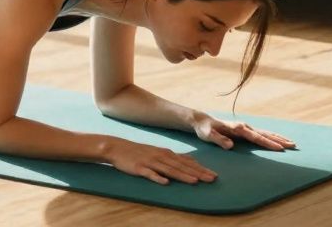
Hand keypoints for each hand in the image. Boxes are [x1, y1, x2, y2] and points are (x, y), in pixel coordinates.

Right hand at [103, 136, 217, 185]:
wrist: (117, 148)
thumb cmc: (139, 152)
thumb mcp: (158, 152)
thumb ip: (172, 158)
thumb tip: (190, 162)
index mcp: (166, 153)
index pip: (186, 162)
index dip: (200, 168)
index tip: (213, 175)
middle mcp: (160, 156)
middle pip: (181, 166)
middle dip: (197, 173)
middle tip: (211, 179)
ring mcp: (150, 162)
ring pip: (169, 170)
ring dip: (182, 176)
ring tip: (195, 182)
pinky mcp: (139, 168)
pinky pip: (149, 174)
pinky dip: (157, 178)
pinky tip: (165, 182)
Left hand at [192, 113, 296, 150]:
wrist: (202, 121)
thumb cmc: (205, 129)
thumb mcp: (208, 135)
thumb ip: (219, 140)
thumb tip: (230, 145)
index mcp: (237, 128)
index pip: (255, 137)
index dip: (268, 143)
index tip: (279, 148)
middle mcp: (244, 126)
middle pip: (264, 134)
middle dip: (279, 140)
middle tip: (293, 145)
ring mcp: (245, 128)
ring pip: (265, 133)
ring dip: (278, 138)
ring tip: (291, 143)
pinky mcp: (245, 131)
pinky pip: (261, 134)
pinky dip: (272, 137)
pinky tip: (278, 140)